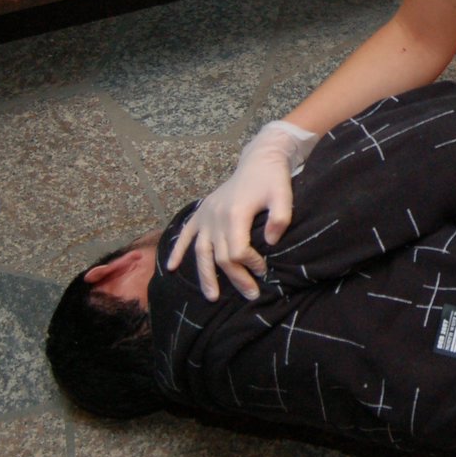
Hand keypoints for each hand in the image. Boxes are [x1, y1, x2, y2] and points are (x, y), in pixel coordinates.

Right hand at [165, 120, 320, 299]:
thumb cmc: (273, 179)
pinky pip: (186, 235)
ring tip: (212, 297)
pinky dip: (177, 251)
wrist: (259, 160)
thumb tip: (271, 243)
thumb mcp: (284, 195)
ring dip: (206, 276)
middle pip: (221, 257)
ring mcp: (206, 216)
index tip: (263, 270)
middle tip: (251, 294)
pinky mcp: (201, 212)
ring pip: (201, 252)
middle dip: (236, 278)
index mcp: (235, 214)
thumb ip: (281, 218)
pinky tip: (171, 268)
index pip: (237, 251)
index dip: (250, 264)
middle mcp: (215, 217)